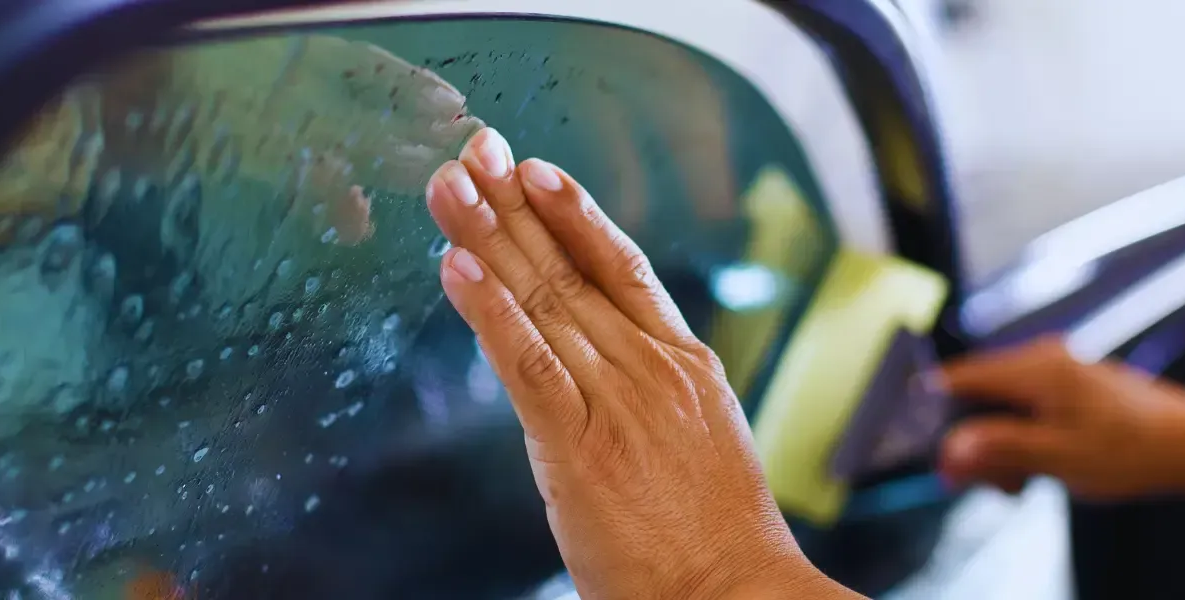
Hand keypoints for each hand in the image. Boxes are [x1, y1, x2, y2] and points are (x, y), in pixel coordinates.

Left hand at [424, 128, 855, 598]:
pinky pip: (527, 364)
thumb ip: (654, 394)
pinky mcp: (582, 445)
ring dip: (489, 237)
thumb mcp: (699, 441)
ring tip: (450, 185)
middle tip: (471, 149)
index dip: (572, 211)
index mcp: (685, 363)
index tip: (532, 168)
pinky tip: (457, 267)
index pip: (619, 264)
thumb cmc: (715, 538)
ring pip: (544, 301)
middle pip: (570, 268)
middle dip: (514, 205)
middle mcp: (651, 367)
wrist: (734, 594)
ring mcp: (618, 401)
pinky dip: (489, 311)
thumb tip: (606, 364)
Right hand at [938, 338, 1184, 499]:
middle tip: (993, 484)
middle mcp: (1041, 357)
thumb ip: (1001, 448)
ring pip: (1001, 403)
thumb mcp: (1059, 457)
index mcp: (1034, 368)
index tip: (937, 455)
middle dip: (975, 441)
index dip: (937, 416)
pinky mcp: (1067, 381)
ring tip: (1021, 482)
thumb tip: (951, 448)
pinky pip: (1025, 404)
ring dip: (999, 443)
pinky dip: (1022, 434)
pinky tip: (1037, 465)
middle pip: (977, 394)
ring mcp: (1055, 366)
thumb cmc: (1132, 449)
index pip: (958, 379)